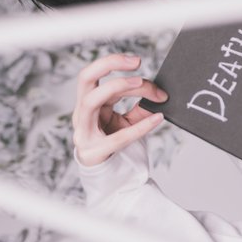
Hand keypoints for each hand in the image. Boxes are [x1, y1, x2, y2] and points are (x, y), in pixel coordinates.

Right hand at [72, 52, 166, 167]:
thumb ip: (140, 107)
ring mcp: (84, 133)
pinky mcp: (94, 152)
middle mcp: (82, 114)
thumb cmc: (116, 146)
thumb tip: (160, 92)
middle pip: (85, 78)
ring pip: (91, 101)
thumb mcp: (128, 122)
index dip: (118, 65)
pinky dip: (140, 126)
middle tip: (136, 61)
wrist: (111, 180)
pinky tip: (157, 119)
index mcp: (88, 104)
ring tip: (141, 83)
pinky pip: (118, 137)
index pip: (98, 76)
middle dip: (108, 64)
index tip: (139, 62)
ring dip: (116, 87)